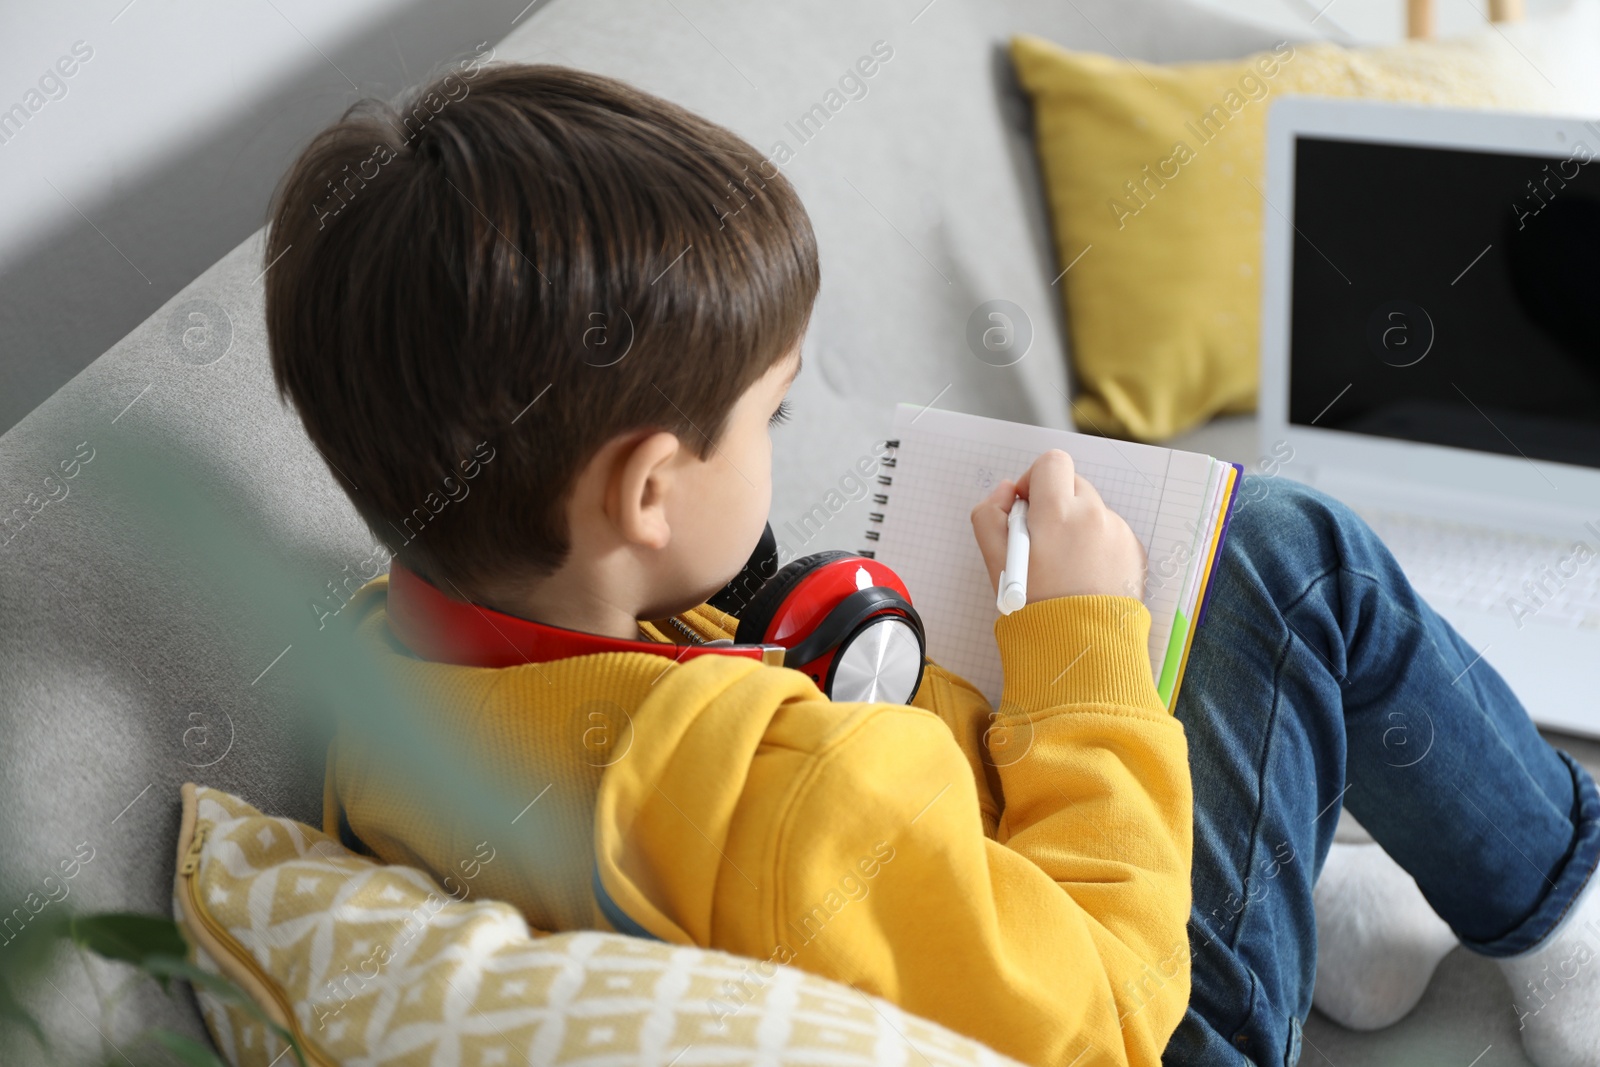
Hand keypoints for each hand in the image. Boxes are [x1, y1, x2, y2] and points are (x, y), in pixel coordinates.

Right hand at [970, 449, 1145, 603]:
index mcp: (1058, 511)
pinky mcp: (1133, 550)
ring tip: (1065, 567)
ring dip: (1076, 526)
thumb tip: (1006, 490)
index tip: (1027, 507)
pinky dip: (1096, 546)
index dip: (1034, 480)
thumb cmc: (1035, 605)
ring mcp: (1118, 532)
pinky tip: (1084, 575)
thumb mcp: (994, 560)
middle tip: (1042, 541)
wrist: (1081, 644)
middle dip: (1055, 504)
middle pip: (1072, 485)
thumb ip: (989, 514)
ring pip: (1092, 510)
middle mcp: (1093, 514)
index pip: (1052, 462)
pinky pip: (1110, 533)